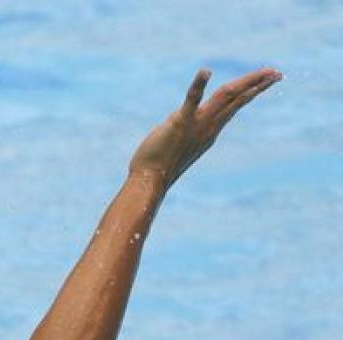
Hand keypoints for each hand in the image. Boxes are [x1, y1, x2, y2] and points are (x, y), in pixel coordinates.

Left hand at [129, 67, 280, 189]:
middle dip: (258, 84)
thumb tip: (190, 118)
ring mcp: (198, 123)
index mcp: (211, 129)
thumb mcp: (184, 143)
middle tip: (277, 72)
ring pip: (227, 97)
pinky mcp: (180, 122)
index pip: (236, 104)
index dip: (252, 90)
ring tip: (264, 71)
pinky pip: (192, 100)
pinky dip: (198, 85)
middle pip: (239, 99)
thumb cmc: (161, 165)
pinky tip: (205, 71)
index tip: (269, 79)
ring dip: (246, 82)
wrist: (151, 180)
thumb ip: (191, 129)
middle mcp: (210, 125)